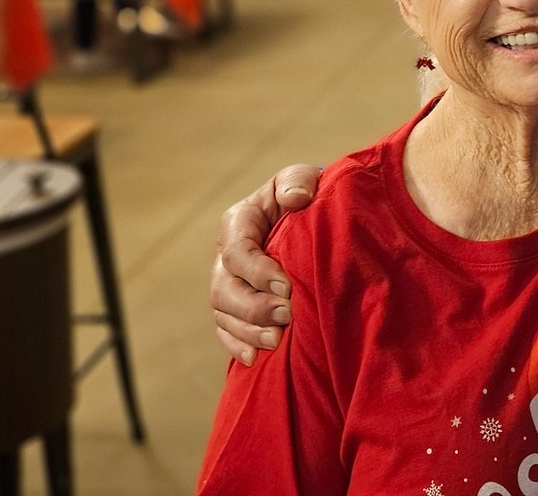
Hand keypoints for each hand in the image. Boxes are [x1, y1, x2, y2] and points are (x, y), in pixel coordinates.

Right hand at [211, 164, 319, 364]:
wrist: (313, 217)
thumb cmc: (308, 195)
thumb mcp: (303, 178)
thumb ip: (297, 181)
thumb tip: (295, 199)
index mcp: (239, 222)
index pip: (237, 251)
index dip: (257, 271)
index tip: (286, 286)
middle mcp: (226, 255)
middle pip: (224, 288)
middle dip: (253, 306)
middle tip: (287, 316)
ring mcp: (229, 283)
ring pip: (223, 313)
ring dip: (248, 330)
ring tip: (276, 340)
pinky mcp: (236, 306)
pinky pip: (227, 330)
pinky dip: (237, 345)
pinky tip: (254, 359)